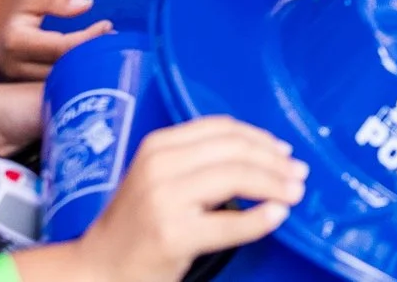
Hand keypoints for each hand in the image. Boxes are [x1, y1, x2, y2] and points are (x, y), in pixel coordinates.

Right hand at [2, 0, 111, 79]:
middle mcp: (12, 65)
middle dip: (89, 57)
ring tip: (103, 53)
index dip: (88, 39)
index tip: (108, 27)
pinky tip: (83, 66)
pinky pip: (45, 83)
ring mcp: (11, 78)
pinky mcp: (13, 84)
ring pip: (53, 81)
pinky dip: (66, 75)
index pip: (62, 47)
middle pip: (60, 69)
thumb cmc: (4, 4)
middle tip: (114, 43)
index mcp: (14, 41)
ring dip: (79, 69)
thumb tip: (87, 5)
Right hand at [55, 117, 307, 281]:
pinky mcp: (172, 235)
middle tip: (299, 174)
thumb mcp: (158, 178)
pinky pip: (229, 223)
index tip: (284, 150)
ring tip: (294, 193)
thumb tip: (264, 156)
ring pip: (236, 178)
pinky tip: (277, 216)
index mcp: (157, 146)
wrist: (97, 269)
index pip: (222, 129)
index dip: (260, 137)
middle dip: (274, 162)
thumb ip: (199, 161)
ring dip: (274, 185)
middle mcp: (159, 166)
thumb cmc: (135, 225)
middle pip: (234, 151)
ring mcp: (164, 200)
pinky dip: (259, 219)